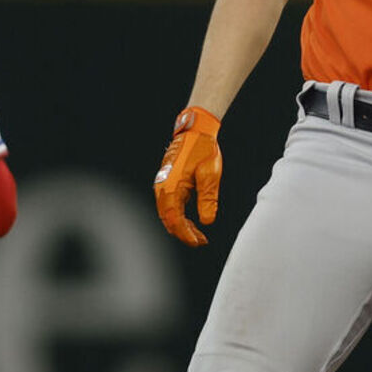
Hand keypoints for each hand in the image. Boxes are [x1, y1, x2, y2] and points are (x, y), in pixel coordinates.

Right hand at [153, 106, 221, 246]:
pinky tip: (190, 220)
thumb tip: (207, 221)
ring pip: (167, 213)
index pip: (175, 220)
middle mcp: (162, 187)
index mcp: (171, 187)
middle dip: (183, 233)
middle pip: (168, 220)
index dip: (186, 234)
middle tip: (200, 241)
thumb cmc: (202, 149)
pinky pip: (168, 205)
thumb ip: (208, 199)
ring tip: (198, 234)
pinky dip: (178, 216)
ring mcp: (162, 184)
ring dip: (181, 226)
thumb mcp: (210, 175)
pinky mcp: (166, 181)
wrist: (195, 130)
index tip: (198, 242)